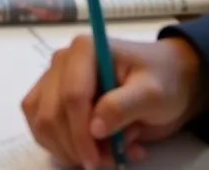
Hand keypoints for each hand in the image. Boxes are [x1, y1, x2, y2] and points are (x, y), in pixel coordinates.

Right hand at [22, 35, 208, 168]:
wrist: (167, 80)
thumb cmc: (162, 81)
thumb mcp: (152, 93)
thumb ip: (122, 107)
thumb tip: (94, 130)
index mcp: (84, 50)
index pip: (72, 95)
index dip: (80, 133)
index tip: (96, 162)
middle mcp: (62, 61)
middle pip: (52, 113)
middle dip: (77, 146)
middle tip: (112, 161)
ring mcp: (54, 79)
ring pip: (42, 123)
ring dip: (69, 150)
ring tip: (109, 154)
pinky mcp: (53, 98)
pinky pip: (42, 127)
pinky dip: (63, 148)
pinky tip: (94, 150)